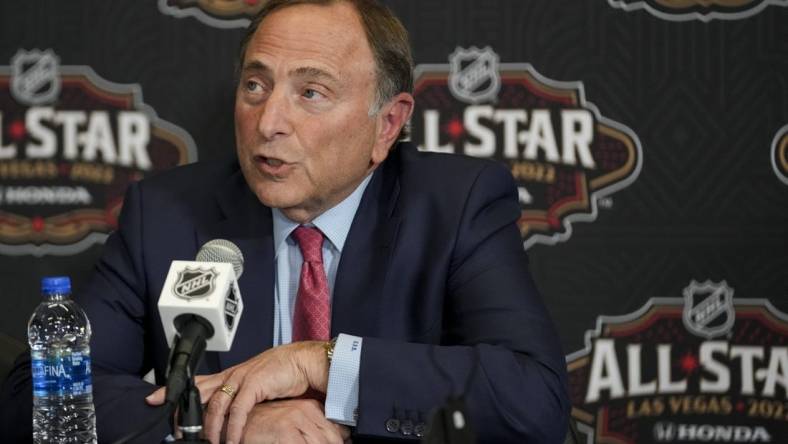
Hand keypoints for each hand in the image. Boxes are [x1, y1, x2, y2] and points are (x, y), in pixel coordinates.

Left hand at [146, 341, 329, 443]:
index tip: (154, 398)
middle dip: (185, 414)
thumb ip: (242, 396)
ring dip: (210, 428)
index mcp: (231, 374)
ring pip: (216, 405)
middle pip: (199, 393)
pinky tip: (231, 439)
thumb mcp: (256, 384)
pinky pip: (239, 410)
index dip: (174, 389)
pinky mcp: (255, 384)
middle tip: (176, 432)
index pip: (198, 382)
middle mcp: (232, 375)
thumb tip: (232, 415)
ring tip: (209, 443)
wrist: (304, 361)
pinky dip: (233, 427)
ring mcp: (243, 378)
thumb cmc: (284, 372)